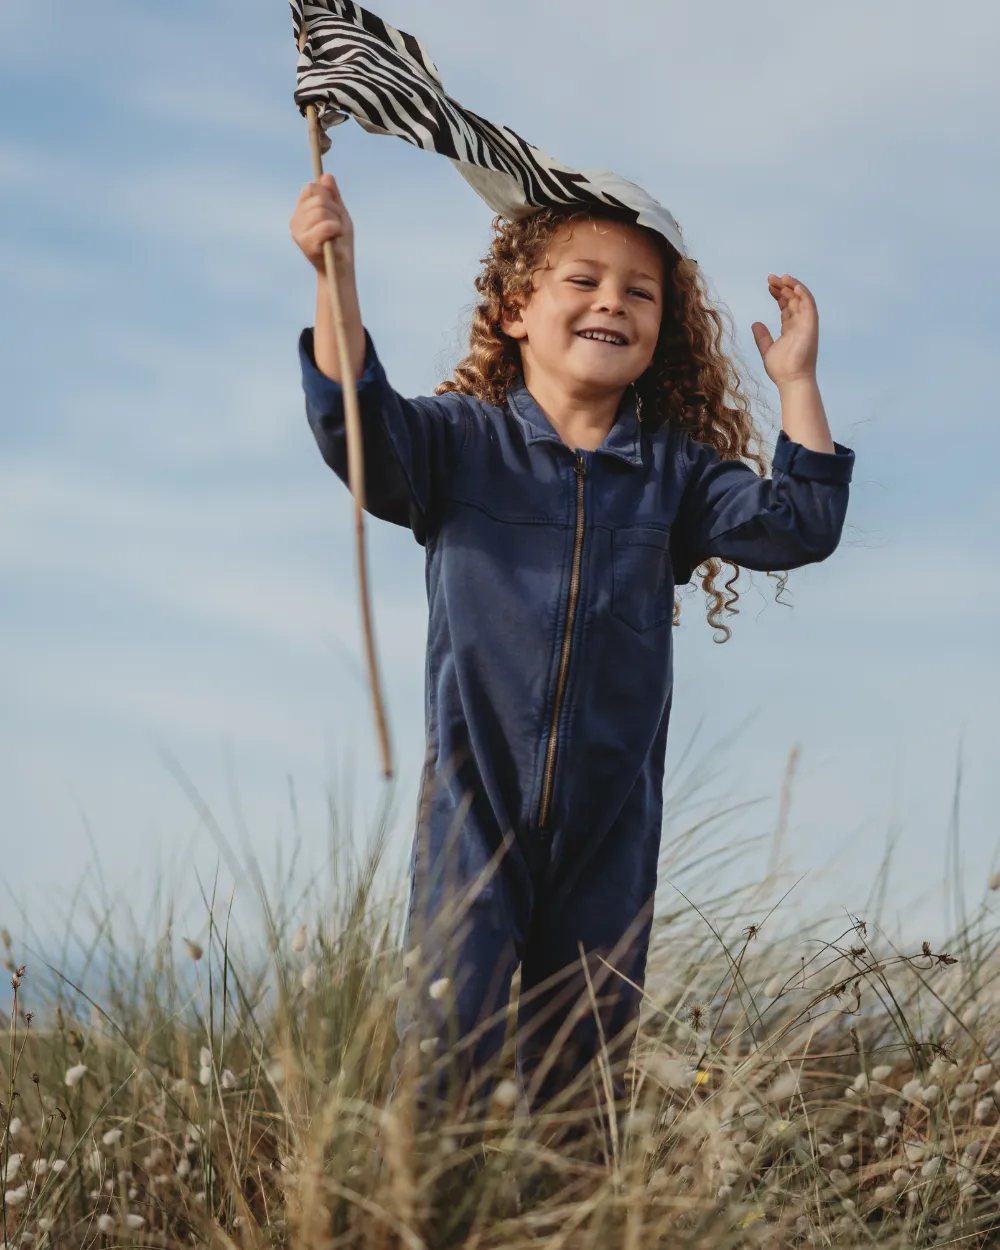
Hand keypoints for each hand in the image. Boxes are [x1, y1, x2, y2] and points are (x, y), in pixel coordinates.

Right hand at [290, 173, 355, 276]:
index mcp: (301, 212)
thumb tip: (326, 176)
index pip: (311, 188)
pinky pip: (325, 226)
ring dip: (337, 222)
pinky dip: (336, 230)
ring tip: (336, 235)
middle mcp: (295, 220)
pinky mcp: (305, 243)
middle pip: (319, 199)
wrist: (340, 270)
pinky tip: (336, 239)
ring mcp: (298, 232)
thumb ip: (333, 196)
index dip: (327, 195)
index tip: (334, 211)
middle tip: (337, 228)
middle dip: (335, 211)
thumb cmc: (340, 243)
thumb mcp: (339, 215)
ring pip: (322, 210)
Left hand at [751, 274, 818, 388]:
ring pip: (801, 299)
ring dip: (792, 286)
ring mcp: (806, 323)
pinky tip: (792, 285)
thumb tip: (755, 323)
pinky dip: (802, 293)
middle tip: (770, 278)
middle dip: (783, 287)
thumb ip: (762, 337)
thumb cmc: (782, 369)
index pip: (786, 305)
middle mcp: (800, 323)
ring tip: (781, 277)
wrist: (791, 380)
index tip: (768, 286)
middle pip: (793, 299)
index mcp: (791, 328)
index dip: (778, 294)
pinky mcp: (811, 325)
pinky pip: (809, 305)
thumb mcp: (768, 349)